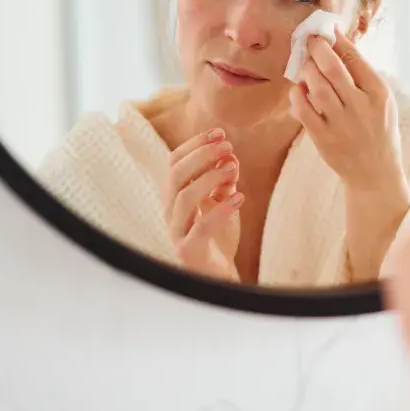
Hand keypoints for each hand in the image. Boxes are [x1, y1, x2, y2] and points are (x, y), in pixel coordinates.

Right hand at [162, 129, 242, 280]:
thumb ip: (224, 181)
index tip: (220, 133)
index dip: (194, 144)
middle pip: (175, 174)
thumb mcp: (223, 202)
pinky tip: (239, 197)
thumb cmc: (218, 237)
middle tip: (228, 146)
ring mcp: (177, 231)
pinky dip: (221, 209)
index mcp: (174, 197)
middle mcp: (170, 212)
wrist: (219, 277)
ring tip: (233, 168)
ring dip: (209, 177)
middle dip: (202, 155)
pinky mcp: (189, 251)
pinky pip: (201, 226)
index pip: (174, 162)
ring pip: (183, 198)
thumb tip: (229, 157)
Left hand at [288, 27, 402, 189]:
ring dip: (307, 70)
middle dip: (317, 49)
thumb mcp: (383, 101)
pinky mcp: (324, 139)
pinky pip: (304, 110)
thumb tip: (339, 46)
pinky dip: (298, 95)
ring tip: (305, 64)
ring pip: (317, 87)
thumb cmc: (379, 131)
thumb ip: (364, 77)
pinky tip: (299, 88)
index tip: (326, 30)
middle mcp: (361, 107)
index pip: (355, 59)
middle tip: (309, 40)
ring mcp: (341, 124)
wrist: (375, 173)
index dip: (338, 40)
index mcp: (379, 94)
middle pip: (333, 68)